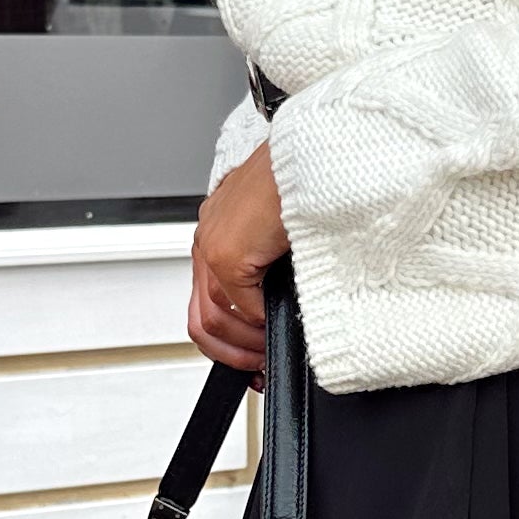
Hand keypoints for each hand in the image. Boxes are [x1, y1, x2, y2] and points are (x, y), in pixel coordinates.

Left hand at [188, 142, 287, 372]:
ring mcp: (213, 245)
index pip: (207, 299)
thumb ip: (267, 265)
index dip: (227, 338)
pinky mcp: (227, 254)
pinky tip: (278, 322)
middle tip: (257, 365)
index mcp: (219, 231)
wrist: (315, 152)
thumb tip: (276, 307)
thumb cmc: (307, 178)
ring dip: (245, 343)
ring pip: (214, 319)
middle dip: (230, 351)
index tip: (252, 356)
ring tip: (270, 349)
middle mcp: (208, 238)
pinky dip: (259, 324)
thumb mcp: (280, 231)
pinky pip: (239, 308)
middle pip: (202, 317)